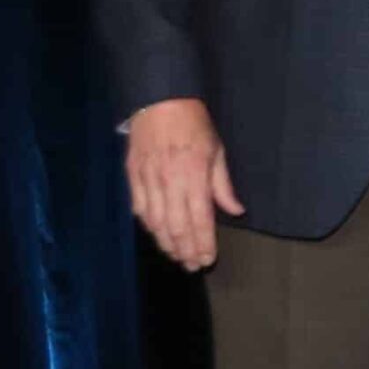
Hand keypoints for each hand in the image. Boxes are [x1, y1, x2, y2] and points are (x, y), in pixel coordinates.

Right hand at [125, 97, 243, 271]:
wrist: (160, 102)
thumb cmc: (195, 125)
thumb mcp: (217, 151)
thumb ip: (223, 185)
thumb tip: (236, 211)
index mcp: (194, 175)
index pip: (200, 218)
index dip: (203, 242)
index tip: (207, 259)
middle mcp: (169, 181)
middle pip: (176, 226)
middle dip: (185, 249)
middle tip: (192, 266)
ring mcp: (147, 179)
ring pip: (155, 222)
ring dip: (166, 242)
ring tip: (177, 256)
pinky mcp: (132, 176)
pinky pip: (139, 208)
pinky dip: (148, 225)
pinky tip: (157, 235)